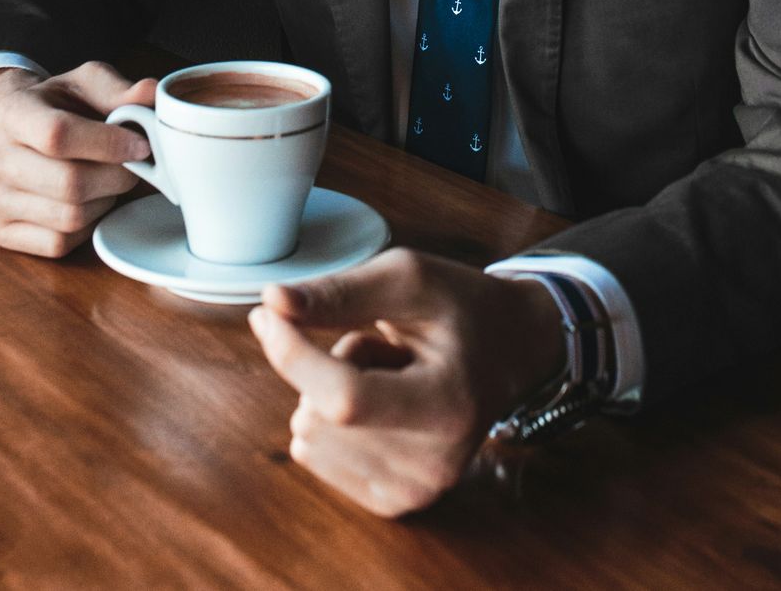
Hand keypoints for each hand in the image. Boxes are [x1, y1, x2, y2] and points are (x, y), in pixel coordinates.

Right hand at [0, 61, 155, 257]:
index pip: (59, 134)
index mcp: (12, 112)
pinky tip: (87, 203)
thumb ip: (120, 90)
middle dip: (116, 177)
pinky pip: (59, 242)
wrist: (19, 132)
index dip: (110, 144)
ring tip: (105, 180)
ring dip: (104, 201)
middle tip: (132, 166)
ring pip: (70, 217)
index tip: (141, 146)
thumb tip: (152, 94)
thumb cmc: (62, 108)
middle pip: (70, 183)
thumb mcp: (87, 85)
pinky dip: (85, 227)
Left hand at [249, 248, 564, 517]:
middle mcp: (436, 464)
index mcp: (450, 406)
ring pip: (308, 435)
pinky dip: (332, 423)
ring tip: (390, 375)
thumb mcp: (410, 279)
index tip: (267, 315)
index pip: (345, 398)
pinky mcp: (395, 502)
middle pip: (317, 416)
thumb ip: (341, 292)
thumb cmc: (462, 308)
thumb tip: (272, 303)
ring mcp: (416, 491)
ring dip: (332, 393)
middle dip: (331, 366)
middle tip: (387, 350)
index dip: (293, 355)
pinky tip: (383, 404)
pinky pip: (313, 456)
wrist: (514, 350)